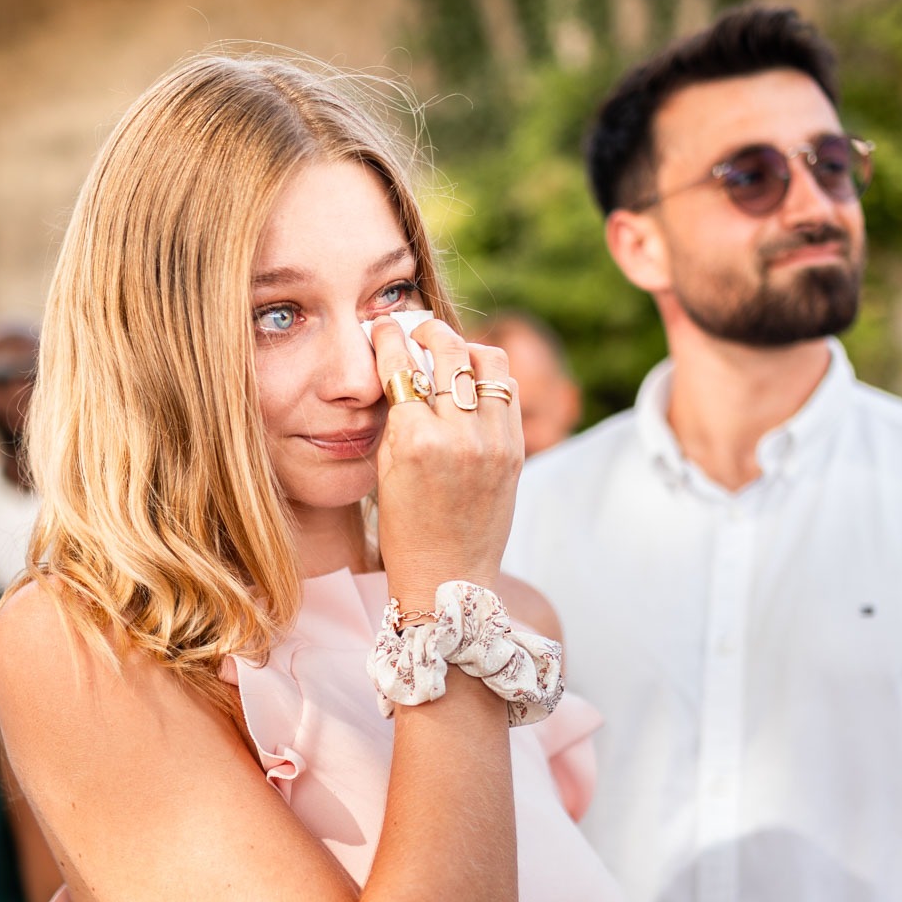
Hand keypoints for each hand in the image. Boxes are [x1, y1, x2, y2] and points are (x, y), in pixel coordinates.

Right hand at [371, 317, 524, 610]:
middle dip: (430, 331)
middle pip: (450, 351)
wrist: (448, 577)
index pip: (401, 367)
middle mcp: (460, 436)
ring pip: (489, 362)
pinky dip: (490, 379)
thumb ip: (398, 415)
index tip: (384, 325)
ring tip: (452, 355)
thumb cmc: (406, 529)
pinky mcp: (516, 450)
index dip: (389, 337)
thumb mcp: (386, 468)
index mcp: (416, 441)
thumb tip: (402, 367)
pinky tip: (473, 386)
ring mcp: (495, 442)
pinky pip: (508, 392)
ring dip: (467, 349)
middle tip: (419, 330)